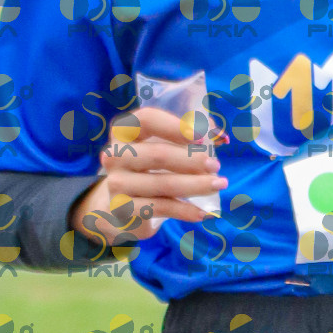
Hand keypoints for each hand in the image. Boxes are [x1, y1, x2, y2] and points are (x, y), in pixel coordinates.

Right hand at [68, 106, 227, 243]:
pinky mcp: (122, 208)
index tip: (202, 138)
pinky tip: (203, 213)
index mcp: (124, 131)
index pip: (147, 119)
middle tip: (216, 166)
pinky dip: (185, 210)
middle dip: (192, 160)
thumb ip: (188, 137)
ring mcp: (116, 183)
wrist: (122, 207)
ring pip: (163, 184)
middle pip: (158, 154)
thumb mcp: (163, 147)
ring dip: (196, 185)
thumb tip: (217, 134)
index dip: (175, 126)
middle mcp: (114, 154)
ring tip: (218, 184)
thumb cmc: (149, 169)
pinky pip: (160, 208)